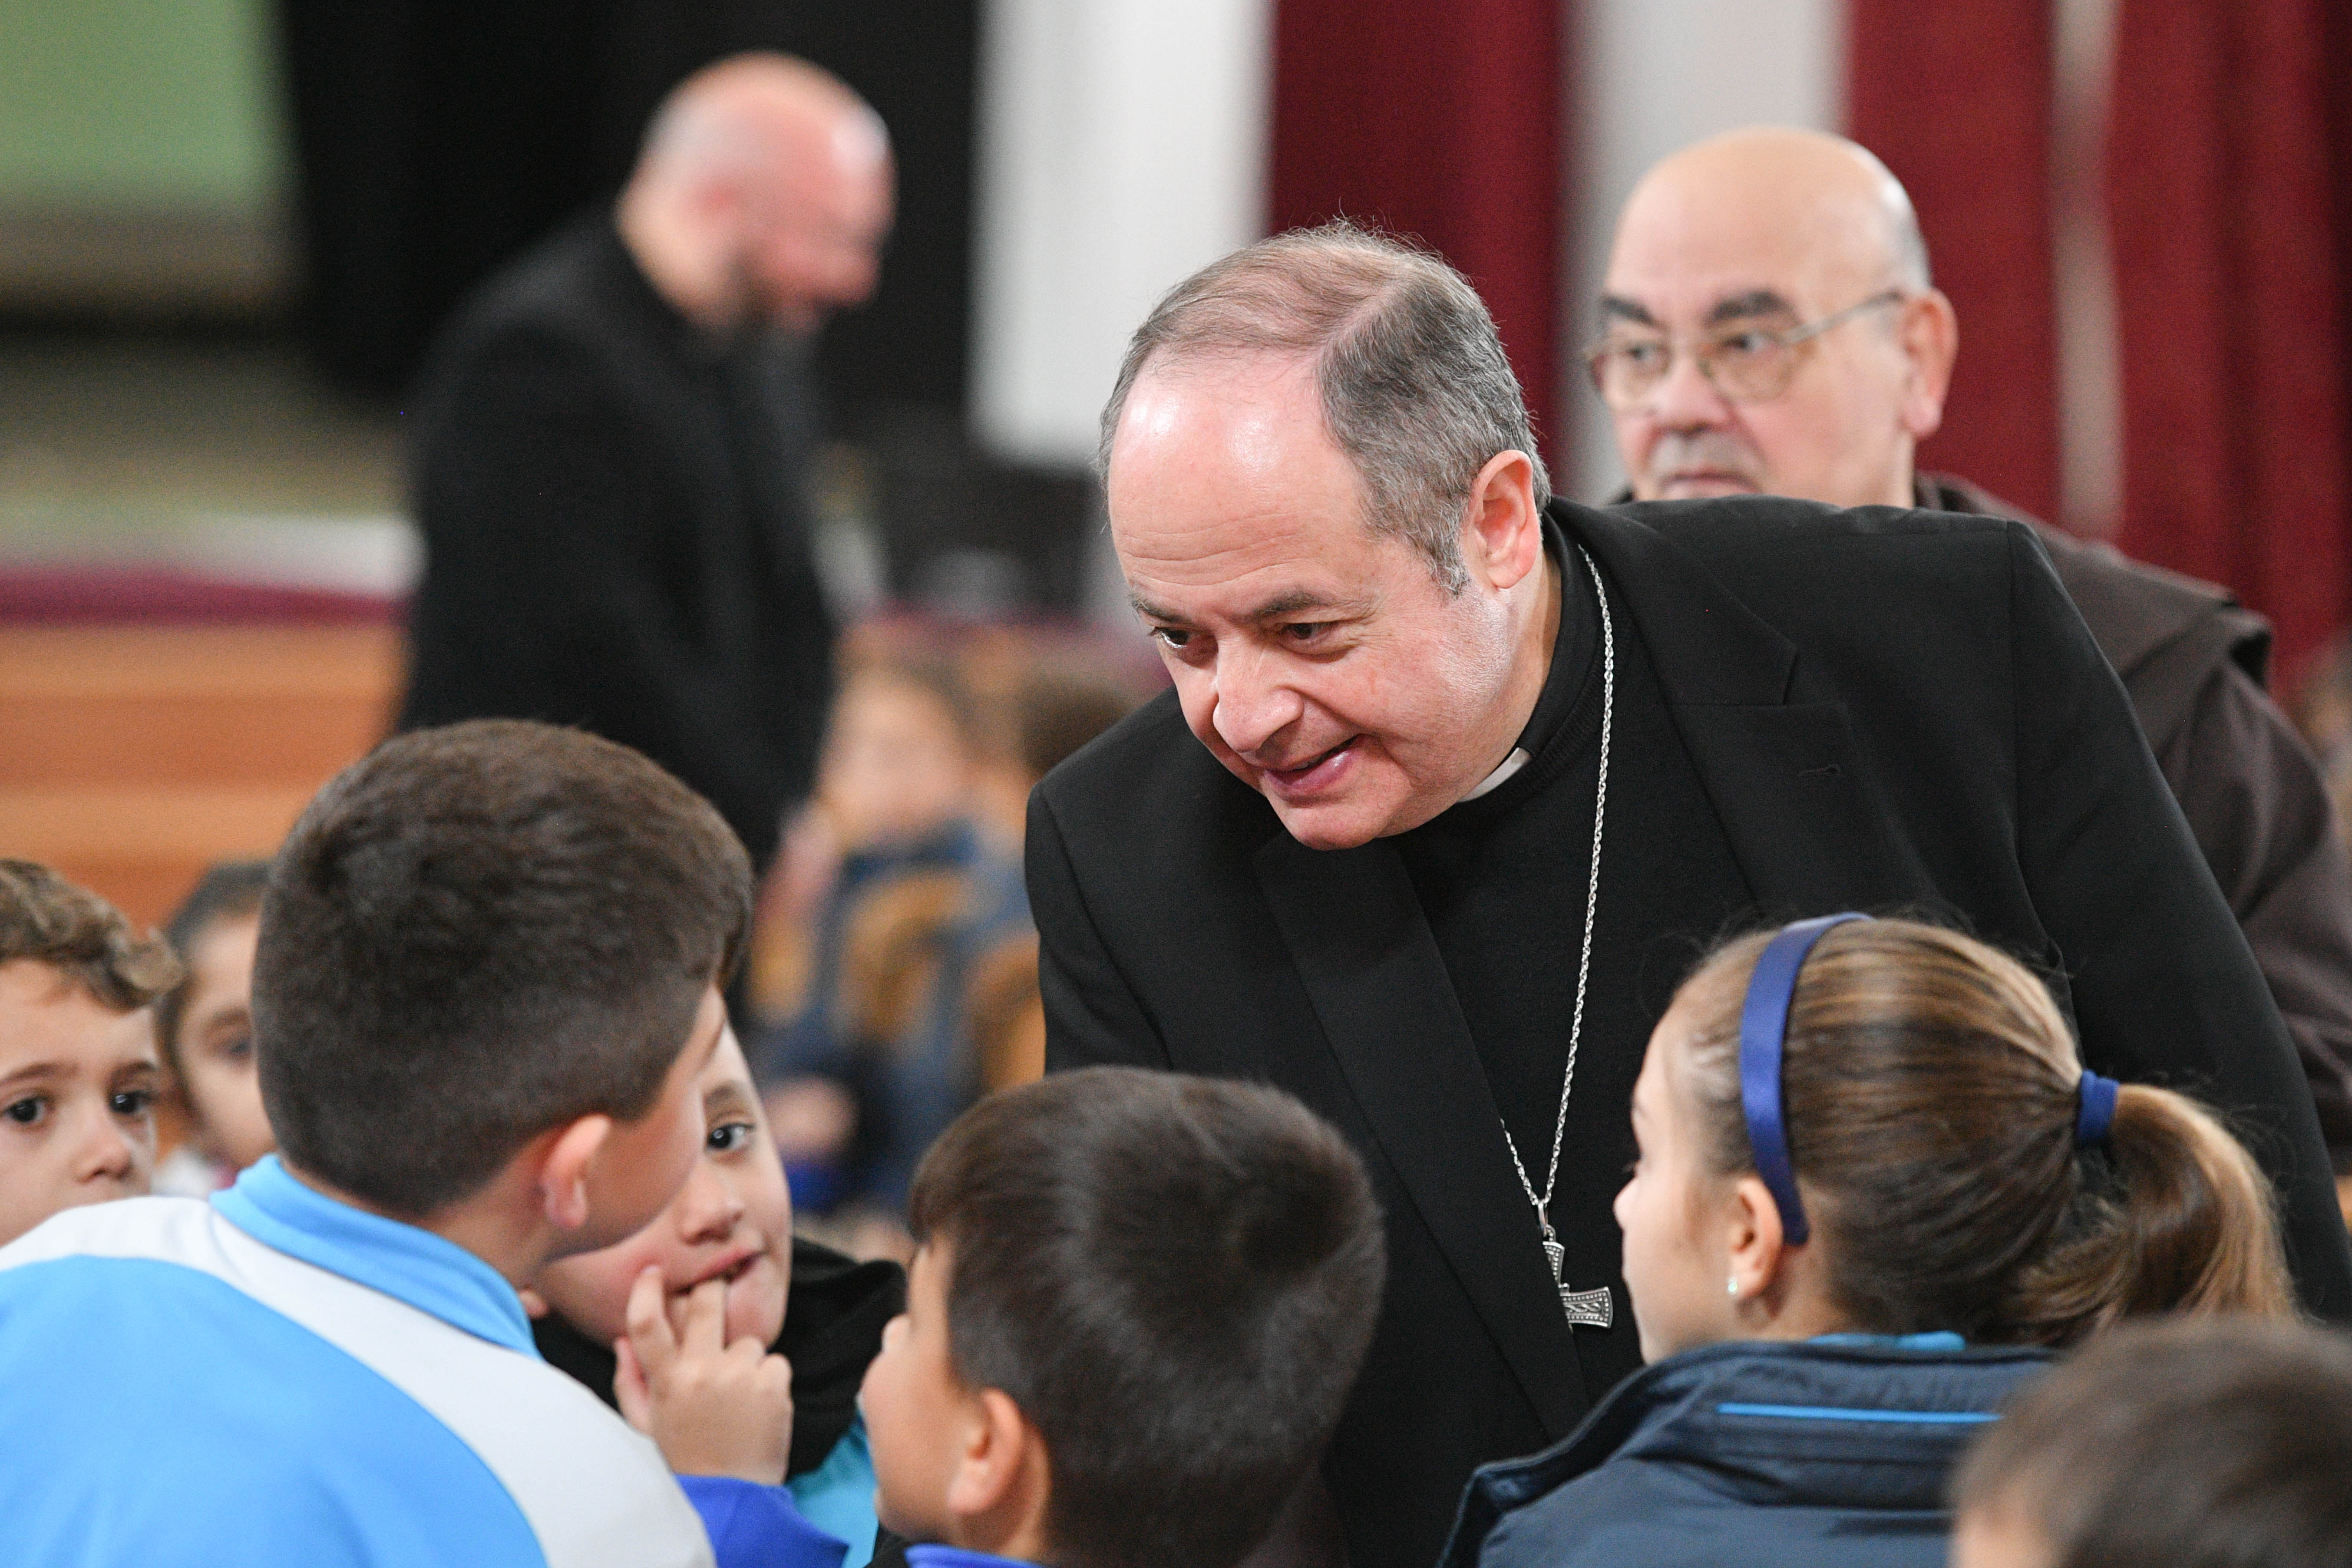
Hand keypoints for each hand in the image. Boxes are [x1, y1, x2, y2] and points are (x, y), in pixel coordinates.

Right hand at [614, 1266, 793, 1484]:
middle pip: (707, 1304)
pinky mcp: (773, 1385)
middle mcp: (702, 1372)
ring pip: (748, 1341)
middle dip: (713, 1289)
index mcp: (666, 1381)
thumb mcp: (645, 1427)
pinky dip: (771, 1380)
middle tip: (716, 1289)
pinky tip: (759, 1407)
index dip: (646, 1291)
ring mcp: (739, 1376)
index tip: (653, 1272)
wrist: (730, 1498)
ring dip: (745, 1361)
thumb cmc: (685, 1460)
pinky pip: (775, 1362)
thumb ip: (630, 1382)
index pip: (645, 1324)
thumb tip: (622, 1339)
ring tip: (739, 1398)